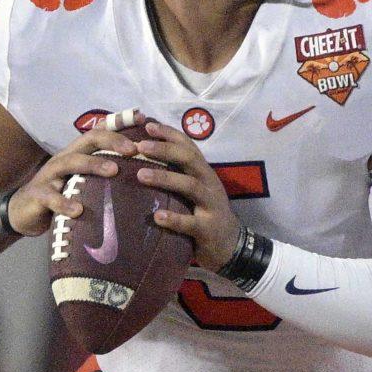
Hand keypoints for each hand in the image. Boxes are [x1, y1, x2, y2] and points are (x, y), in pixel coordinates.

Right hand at [6, 124, 141, 235]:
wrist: (23, 212)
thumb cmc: (61, 193)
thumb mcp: (82, 180)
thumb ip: (103, 172)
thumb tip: (140, 171)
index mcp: (78, 153)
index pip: (100, 132)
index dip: (119, 123)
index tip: (142, 118)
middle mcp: (65, 158)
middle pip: (88, 140)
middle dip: (112, 141)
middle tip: (133, 150)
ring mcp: (50, 175)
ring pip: (71, 162)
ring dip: (93, 165)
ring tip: (113, 170)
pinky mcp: (38, 195)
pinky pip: (51, 197)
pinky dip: (64, 203)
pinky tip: (77, 210)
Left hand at [133, 121, 241, 271]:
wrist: (231, 245)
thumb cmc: (203, 212)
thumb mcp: (194, 190)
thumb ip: (176, 174)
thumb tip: (142, 158)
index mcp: (203, 171)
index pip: (188, 145)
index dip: (169, 133)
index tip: (147, 125)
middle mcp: (209, 183)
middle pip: (189, 159)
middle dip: (164, 150)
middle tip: (140, 147)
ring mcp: (211, 205)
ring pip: (190, 186)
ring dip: (165, 178)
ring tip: (140, 175)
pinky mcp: (209, 228)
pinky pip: (191, 223)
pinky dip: (174, 219)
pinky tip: (157, 217)